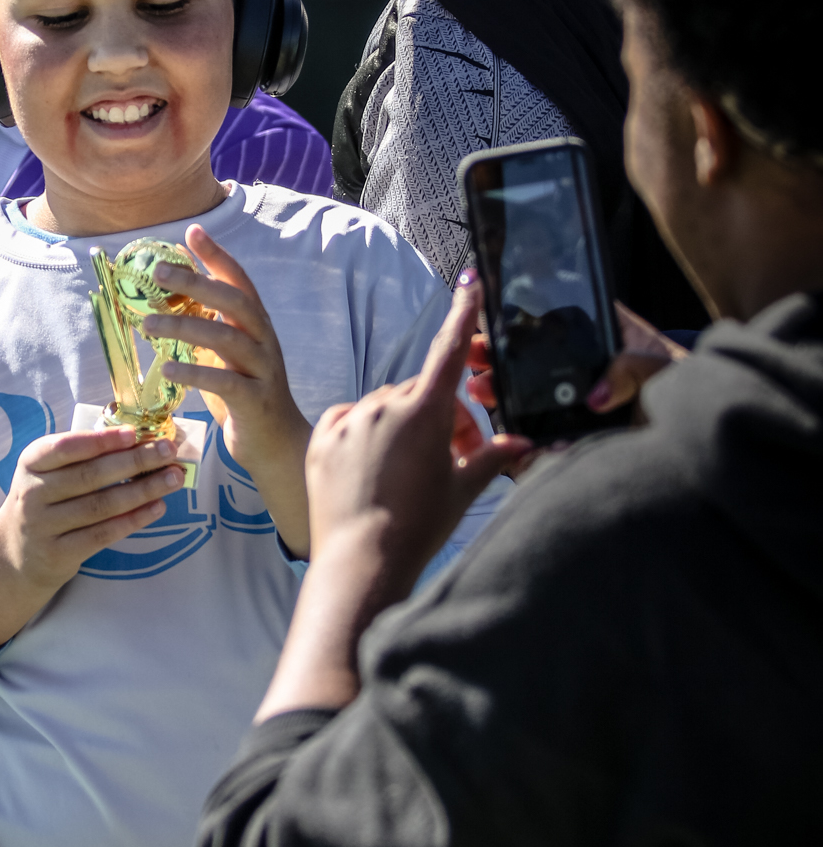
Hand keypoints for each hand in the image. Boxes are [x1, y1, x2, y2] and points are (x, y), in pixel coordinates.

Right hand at [0, 427, 186, 655]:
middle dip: (134, 461)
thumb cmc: (43, 500)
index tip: (135, 433)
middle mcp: (33, 493)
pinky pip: (103, 534)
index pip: (66, 447)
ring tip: (173, 478)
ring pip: (101, 505)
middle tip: (167, 451)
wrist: (14, 553)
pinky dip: (133, 520)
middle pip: (90, 475)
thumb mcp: (47, 473)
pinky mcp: (59, 553)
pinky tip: (157, 507)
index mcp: (31, 462)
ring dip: (142, 490)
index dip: (101, 440)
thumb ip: (82, 456)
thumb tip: (138, 439)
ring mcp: (44, 525)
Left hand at [138, 223, 312, 556]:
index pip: (240, 281)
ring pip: (226, 339)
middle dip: (197, 283)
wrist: (276, 444)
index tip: (191, 232)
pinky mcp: (256, 401)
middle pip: (234, 301)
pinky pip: (224, 382)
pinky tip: (165, 370)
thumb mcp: (227, 354)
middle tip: (158, 274)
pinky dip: (194, 374)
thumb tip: (172, 295)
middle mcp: (265, 340)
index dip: (217, 255)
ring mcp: (263, 370)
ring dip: (184, 329)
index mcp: (257, 325)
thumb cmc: (245, 394)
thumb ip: (210, 325)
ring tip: (147, 325)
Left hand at [306, 283, 531, 575]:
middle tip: (454, 455)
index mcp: (425, 411)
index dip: (464, 314)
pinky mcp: (322, 438)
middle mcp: (383, 405)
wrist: (362, 563)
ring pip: (383, 407)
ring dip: (400, 426)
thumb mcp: (462, 491)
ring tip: (410, 471)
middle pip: (420, 393)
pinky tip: (372, 466)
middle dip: (440, 416)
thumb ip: (491, 458)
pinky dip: (362, 433)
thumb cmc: (419, 529)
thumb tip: (524, 444)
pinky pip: (347, 420)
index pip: (450, 351)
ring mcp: (349, 420)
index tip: (470, 283)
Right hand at [465, 294, 682, 428]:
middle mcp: (587, 370)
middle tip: (475, 360)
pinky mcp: (578, 437)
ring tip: (480, 391)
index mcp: (603, 339)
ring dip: (502, 394)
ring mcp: (580, 404)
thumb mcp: (662, 366)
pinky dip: (526, 441)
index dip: (520, 320)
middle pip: (533, 360)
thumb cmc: (689, 388)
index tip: (490, 323)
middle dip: (499, 359)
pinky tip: (508, 438)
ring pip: (532, 398)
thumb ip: (632, 370)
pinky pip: (544, 438)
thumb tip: (598, 396)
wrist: (704, 436)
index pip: (555, 321)